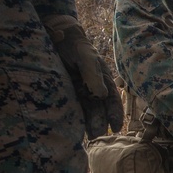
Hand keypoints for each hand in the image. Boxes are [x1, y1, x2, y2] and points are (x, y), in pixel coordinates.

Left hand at [45, 15, 123, 138]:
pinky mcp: (67, 91)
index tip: (115, 127)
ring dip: (88, 123)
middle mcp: (93, 87)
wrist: (57, 36)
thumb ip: (93, 75)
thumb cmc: (76, 46)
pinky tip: (75, 126)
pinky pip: (73, 106)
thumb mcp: (86, 58)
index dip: (115, 114)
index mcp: (103, 79)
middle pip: (99, 108)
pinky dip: (76, 116)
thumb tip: (101, 95)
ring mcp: (80, 90)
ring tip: (87, 136)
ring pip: (86, 109)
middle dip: (99, 122)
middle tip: (96, 135)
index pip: (112, 100)